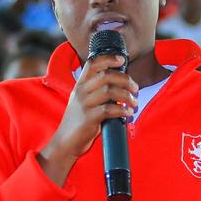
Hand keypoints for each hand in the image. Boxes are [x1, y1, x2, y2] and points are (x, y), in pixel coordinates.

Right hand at [38, 54, 137, 186]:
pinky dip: (122, 111)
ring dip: (126, 96)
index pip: (92, 63)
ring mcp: (84, 104)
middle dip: (125, 80)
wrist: (65, 142)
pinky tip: (128, 114)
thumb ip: (98, 91)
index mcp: (80, 85)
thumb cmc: (79, 121)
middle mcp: (81, 92)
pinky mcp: (89, 118)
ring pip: (109, 91)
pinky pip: (109, 110)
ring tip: (134, 102)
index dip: (108, 58)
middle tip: (135, 88)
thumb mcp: (84, 101)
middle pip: (106, 75)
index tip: (122, 60)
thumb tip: (122, 85)